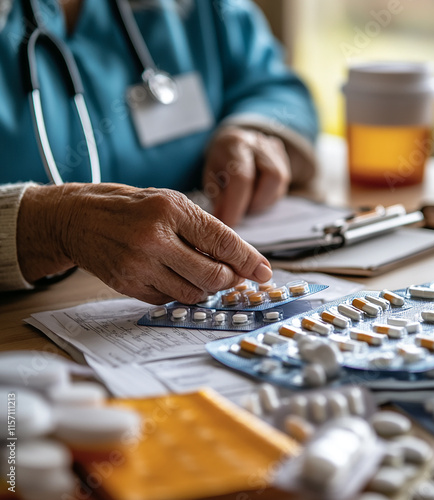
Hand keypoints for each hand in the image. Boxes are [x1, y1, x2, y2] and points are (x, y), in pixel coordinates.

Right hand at [17, 183, 272, 303]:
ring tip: (202, 275)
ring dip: (207, 290)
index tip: (264, 272)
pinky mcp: (128, 285)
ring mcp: (140, 265)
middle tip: (231, 275)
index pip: (223, 242)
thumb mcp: (170, 203)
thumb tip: (240, 260)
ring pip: (193, 294)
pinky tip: (175, 278)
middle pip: (213, 276)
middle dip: (230, 280)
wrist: (78, 218)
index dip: (249, 260)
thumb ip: (205, 230)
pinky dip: (181, 293)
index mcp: (171, 210)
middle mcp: (155, 239)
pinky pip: (169, 300)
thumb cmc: (130, 207)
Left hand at [203, 127, 290, 226]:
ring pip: (281, 182)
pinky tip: (256, 194)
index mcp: (234, 144)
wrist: (233, 143)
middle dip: (257, 202)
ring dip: (264, 200)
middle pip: (272, 177)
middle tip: (241, 211)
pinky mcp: (284, 158)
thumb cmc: (220, 164)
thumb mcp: (210, 178)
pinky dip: (269, 196)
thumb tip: (223, 218)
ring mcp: (275, 149)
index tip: (229, 223)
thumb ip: (218, 197)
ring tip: (247, 202)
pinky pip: (284, 184)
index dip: (237, 204)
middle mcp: (258, 143)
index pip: (242, 177)